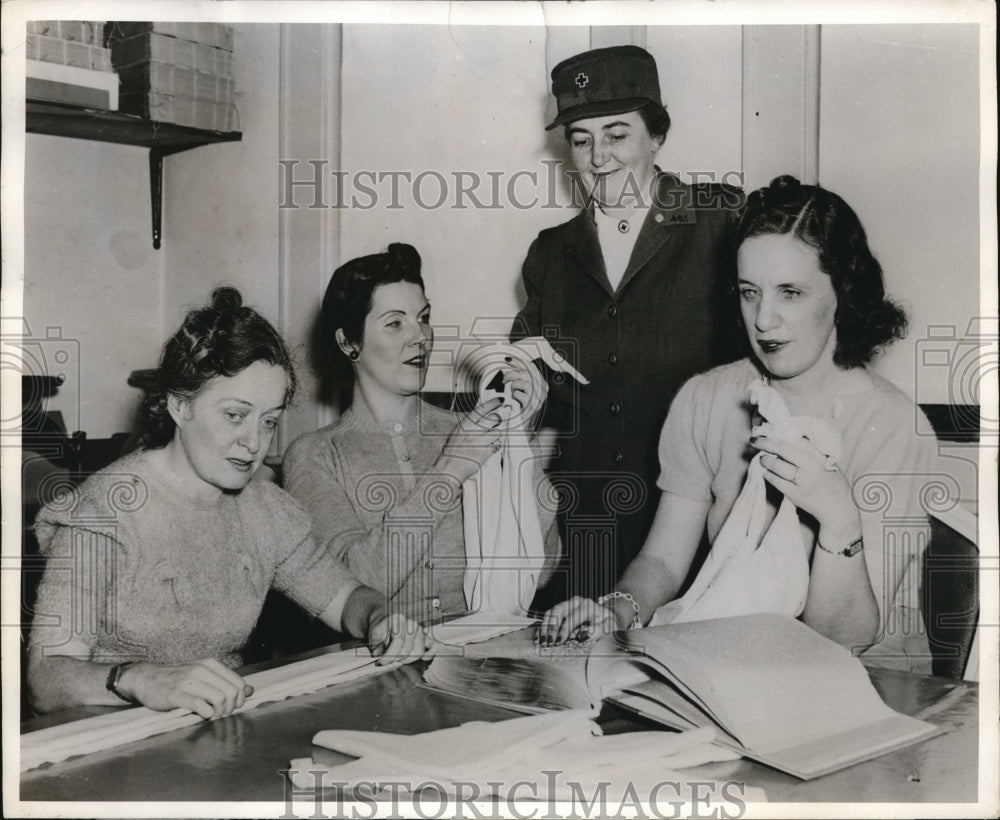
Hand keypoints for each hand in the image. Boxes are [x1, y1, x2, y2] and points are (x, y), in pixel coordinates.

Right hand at [120, 658, 252, 719]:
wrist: (146, 678)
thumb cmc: (177, 679)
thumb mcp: (203, 675)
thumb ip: (226, 682)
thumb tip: (250, 690)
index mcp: (210, 664)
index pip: (238, 682)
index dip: (240, 699)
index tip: (232, 707)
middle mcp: (201, 670)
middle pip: (231, 692)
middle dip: (231, 708)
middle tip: (222, 714)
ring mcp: (188, 681)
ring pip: (219, 698)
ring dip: (220, 712)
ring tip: (213, 715)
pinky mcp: (176, 694)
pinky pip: (200, 705)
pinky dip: (206, 714)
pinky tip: (202, 715)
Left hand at [367, 612, 433, 664]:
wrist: (386, 619)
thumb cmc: (381, 627)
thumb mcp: (374, 632)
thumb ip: (376, 644)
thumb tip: (379, 656)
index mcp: (399, 619)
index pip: (398, 642)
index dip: (389, 655)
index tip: (381, 662)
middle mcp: (412, 624)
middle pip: (408, 649)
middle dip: (396, 659)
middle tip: (388, 662)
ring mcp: (420, 630)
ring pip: (419, 651)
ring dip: (408, 659)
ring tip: (398, 659)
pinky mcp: (426, 636)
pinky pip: (432, 647)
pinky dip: (429, 654)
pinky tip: (422, 659)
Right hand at [437, 397, 505, 483]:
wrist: (449, 469)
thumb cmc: (451, 452)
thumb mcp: (457, 433)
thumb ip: (469, 424)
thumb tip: (481, 415)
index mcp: (465, 424)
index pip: (483, 408)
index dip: (493, 402)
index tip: (500, 400)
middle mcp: (474, 431)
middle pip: (495, 418)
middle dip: (497, 420)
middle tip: (495, 422)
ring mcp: (481, 441)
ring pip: (498, 432)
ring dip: (495, 435)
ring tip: (487, 440)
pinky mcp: (486, 452)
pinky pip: (497, 444)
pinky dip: (495, 446)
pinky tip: (488, 448)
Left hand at [497, 359, 548, 426]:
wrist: (524, 426)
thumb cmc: (523, 408)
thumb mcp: (524, 391)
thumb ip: (520, 379)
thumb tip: (509, 364)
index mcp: (542, 384)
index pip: (532, 367)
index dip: (519, 361)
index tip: (508, 359)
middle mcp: (543, 390)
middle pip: (528, 373)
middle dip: (513, 373)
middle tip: (503, 378)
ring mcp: (538, 398)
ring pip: (525, 382)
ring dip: (514, 385)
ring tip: (510, 391)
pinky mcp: (532, 405)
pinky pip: (520, 394)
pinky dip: (514, 395)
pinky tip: (513, 399)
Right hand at [535, 596, 616, 644]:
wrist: (606, 618)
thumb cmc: (607, 624)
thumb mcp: (609, 627)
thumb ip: (599, 630)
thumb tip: (584, 635)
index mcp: (588, 605)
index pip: (573, 616)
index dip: (565, 629)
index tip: (559, 641)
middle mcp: (575, 602)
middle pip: (559, 610)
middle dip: (552, 627)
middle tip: (548, 643)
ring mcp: (567, 604)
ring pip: (551, 612)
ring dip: (544, 627)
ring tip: (541, 642)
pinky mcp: (561, 611)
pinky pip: (548, 616)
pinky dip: (542, 627)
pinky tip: (538, 638)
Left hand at [750, 433, 860, 543]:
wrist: (839, 508)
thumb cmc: (831, 483)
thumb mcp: (826, 463)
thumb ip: (811, 452)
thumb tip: (786, 440)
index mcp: (819, 455)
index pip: (796, 439)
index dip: (780, 433)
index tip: (769, 431)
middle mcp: (812, 466)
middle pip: (783, 449)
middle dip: (765, 443)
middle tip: (754, 441)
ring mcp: (804, 480)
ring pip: (778, 466)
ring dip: (766, 461)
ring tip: (762, 459)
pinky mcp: (796, 494)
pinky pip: (777, 482)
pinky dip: (769, 476)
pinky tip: (766, 473)